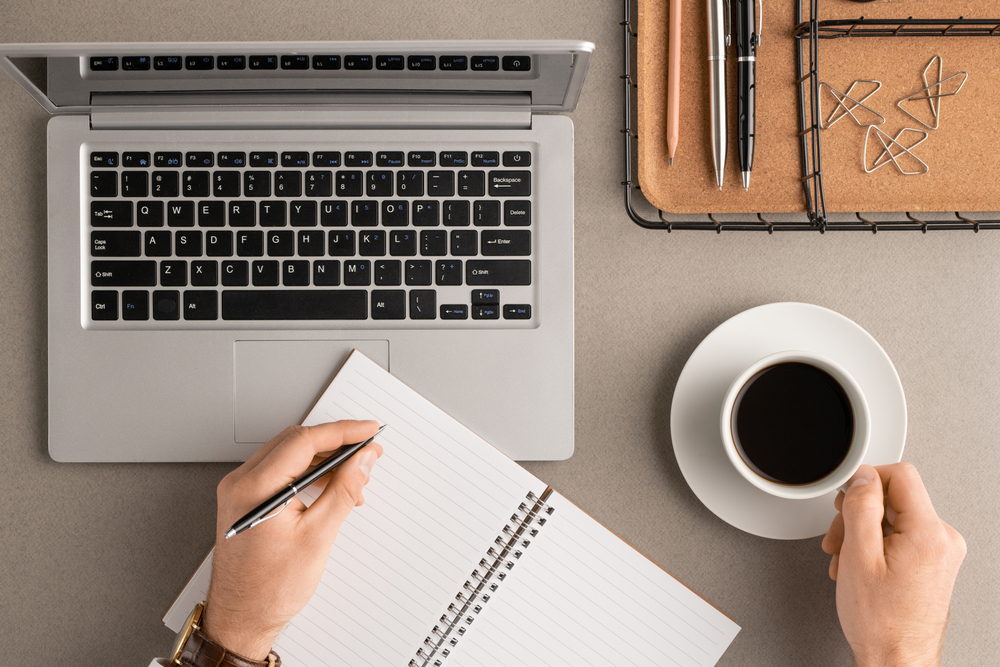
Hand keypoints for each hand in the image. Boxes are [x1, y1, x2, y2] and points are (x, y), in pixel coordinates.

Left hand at [202, 421, 382, 659]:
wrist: (242, 617)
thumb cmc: (269, 589)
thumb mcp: (317, 537)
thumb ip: (343, 492)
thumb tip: (362, 461)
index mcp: (254, 489)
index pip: (303, 442)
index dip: (341, 432)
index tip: (368, 431)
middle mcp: (241, 483)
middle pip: (295, 442)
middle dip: (335, 443)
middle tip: (367, 451)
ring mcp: (241, 491)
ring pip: (289, 454)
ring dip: (324, 458)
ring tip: (355, 475)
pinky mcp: (247, 500)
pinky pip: (281, 470)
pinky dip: (309, 472)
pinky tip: (331, 485)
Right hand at [821, 463, 965, 666]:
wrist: (897, 659)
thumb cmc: (881, 622)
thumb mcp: (859, 556)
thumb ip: (861, 508)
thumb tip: (863, 478)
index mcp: (930, 533)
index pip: (901, 475)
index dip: (866, 480)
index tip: (846, 496)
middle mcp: (942, 540)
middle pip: (894, 498)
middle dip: (859, 513)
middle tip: (839, 536)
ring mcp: (939, 552)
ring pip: (893, 518)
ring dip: (862, 532)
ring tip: (846, 557)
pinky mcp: (932, 562)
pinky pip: (900, 536)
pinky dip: (874, 545)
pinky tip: (859, 564)